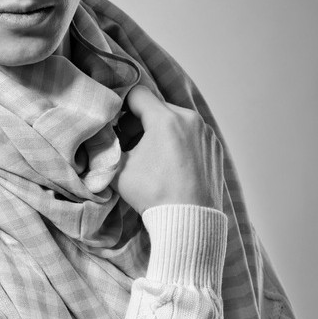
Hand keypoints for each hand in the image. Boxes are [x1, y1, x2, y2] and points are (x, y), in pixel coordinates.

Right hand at [111, 85, 224, 214]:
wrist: (190, 224)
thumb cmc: (153, 195)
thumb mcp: (120, 170)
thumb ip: (109, 146)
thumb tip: (101, 137)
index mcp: (165, 119)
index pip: (137, 94)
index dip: (123, 106)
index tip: (118, 124)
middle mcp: (190, 119)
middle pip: (157, 107)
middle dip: (142, 122)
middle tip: (132, 144)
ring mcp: (206, 133)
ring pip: (176, 120)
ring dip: (162, 131)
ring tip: (154, 157)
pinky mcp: (216, 148)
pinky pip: (192, 134)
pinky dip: (180, 142)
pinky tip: (173, 165)